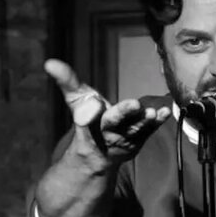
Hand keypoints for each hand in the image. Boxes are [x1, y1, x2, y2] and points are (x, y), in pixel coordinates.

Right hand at [44, 58, 170, 168]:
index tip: (92, 102)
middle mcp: (106, 133)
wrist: (99, 153)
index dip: (89, 111)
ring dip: (144, 121)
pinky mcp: (139, 140)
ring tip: (152, 112)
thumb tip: (49, 63)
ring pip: (135, 130)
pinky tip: (166, 112)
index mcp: (88, 124)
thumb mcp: (76, 100)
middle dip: (123, 114)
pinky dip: (158, 122)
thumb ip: (67, 81)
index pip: (86, 117)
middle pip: (114, 123)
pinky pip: (150, 131)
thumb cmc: (88, 121)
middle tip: (133, 104)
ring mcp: (125, 139)